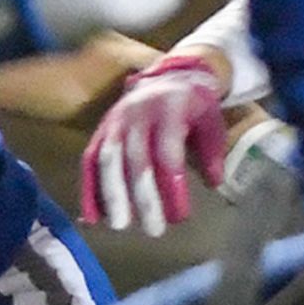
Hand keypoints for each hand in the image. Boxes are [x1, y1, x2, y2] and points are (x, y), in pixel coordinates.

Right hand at [78, 52, 228, 232]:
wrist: (169, 75)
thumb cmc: (194, 104)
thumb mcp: (212, 121)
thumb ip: (212, 152)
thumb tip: (215, 183)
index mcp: (168, 108)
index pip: (167, 151)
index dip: (172, 184)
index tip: (180, 215)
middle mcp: (137, 113)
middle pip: (136, 160)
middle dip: (143, 197)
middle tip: (153, 230)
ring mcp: (115, 121)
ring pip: (108, 159)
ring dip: (111, 194)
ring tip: (120, 225)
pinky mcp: (101, 129)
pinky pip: (90, 160)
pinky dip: (89, 188)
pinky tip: (92, 216)